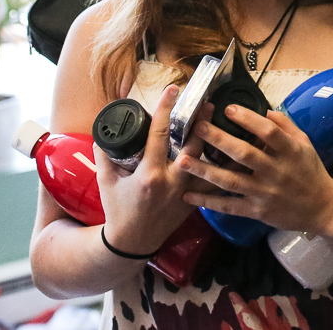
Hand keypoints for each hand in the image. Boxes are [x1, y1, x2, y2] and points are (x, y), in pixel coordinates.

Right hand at [95, 84, 216, 255]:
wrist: (131, 244)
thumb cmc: (117, 211)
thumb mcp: (106, 181)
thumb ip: (104, 155)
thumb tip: (103, 133)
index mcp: (148, 174)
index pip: (158, 133)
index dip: (165, 108)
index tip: (173, 89)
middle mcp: (170, 182)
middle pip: (192, 145)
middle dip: (202, 122)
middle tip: (209, 102)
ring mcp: (185, 194)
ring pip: (207, 164)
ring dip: (214, 144)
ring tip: (222, 124)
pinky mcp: (193, 203)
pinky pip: (211, 183)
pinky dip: (220, 169)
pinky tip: (229, 155)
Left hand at [177, 105, 332, 234]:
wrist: (323, 209)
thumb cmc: (311, 171)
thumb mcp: (305, 144)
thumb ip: (286, 125)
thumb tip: (265, 109)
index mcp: (289, 152)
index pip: (268, 132)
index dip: (249, 119)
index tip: (228, 108)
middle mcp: (275, 172)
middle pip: (244, 154)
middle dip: (218, 140)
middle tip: (196, 127)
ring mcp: (265, 193)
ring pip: (230, 181)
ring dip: (204, 170)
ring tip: (182, 160)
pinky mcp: (257, 212)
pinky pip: (229, 206)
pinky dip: (209, 202)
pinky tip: (189, 194)